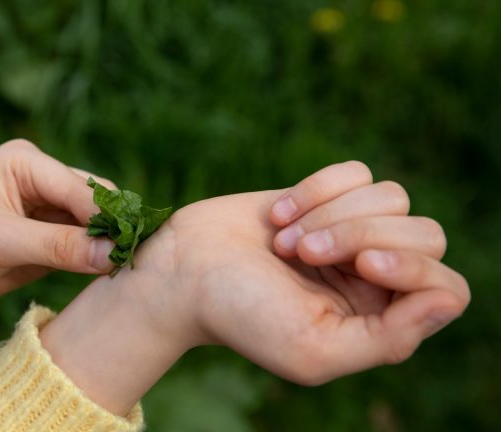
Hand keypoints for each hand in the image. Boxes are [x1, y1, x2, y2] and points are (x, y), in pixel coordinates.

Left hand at [0, 139, 115, 318]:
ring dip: (106, 244)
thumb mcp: (0, 243)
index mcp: (26, 163)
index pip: (79, 188)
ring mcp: (44, 212)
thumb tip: (113, 253)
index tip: (130, 247)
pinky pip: (81, 247)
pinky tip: (109, 272)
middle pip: (93, 201)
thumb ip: (58, 247)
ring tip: (126, 267)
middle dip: (111, 228)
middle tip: (132, 258)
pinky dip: (95, 258)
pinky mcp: (46, 241)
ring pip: (92, 224)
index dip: (106, 218)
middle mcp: (39, 180)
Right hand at [41, 161, 469, 414]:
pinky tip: (278, 216)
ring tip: (284, 240)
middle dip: (360, 234)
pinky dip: (317, 188)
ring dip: (331, 213)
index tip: (360, 266)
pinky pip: (356, 173)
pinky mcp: (326, 196)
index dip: (413, 268)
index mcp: (379, 320)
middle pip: (424, 233)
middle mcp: (374, 275)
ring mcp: (351, 231)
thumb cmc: (242, 316)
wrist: (183, 272)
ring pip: (392, 196)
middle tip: (302, 254)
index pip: (445, 287)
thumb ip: (390, 338)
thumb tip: (446, 299)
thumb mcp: (314, 349)